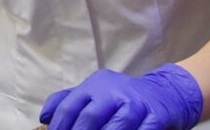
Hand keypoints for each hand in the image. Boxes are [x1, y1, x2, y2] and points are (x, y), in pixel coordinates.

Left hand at [39, 63, 202, 129]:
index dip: (61, 125)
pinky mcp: (156, 115)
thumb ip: (70, 101)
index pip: (71, 105)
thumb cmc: (123, 98)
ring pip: (116, 126)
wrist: (165, 93)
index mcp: (96, 85)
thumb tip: (44, 117)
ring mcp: (136, 103)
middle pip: (91, 116)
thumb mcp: (96, 92)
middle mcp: (114, 91)